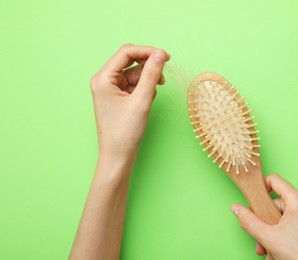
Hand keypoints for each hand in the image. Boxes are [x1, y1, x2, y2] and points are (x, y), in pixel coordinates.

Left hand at [90, 44, 169, 160]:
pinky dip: (144, 88)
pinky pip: (134, 84)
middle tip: (163, 73)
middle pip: (130, 61)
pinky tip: (149, 98)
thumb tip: (160, 54)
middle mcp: (104, 81)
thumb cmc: (124, 133)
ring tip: (156, 91)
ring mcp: (111, 89)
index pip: (126, 52)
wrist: (118, 157)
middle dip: (148, 65)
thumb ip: (151, 75)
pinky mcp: (118, 97)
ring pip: (134, 73)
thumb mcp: (141, 101)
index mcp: (103, 78)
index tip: (165, 56)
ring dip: (148, 78)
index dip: (147, 51)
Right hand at [231, 174, 297, 259]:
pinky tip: (277, 251)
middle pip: (274, 203)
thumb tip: (236, 209)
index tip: (251, 200)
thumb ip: (249, 221)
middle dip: (263, 223)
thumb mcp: (268, 238)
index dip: (259, 188)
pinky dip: (279, 235)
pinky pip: (288, 222)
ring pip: (279, 216)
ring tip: (269, 250)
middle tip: (260, 240)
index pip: (274, 180)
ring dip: (269, 233)